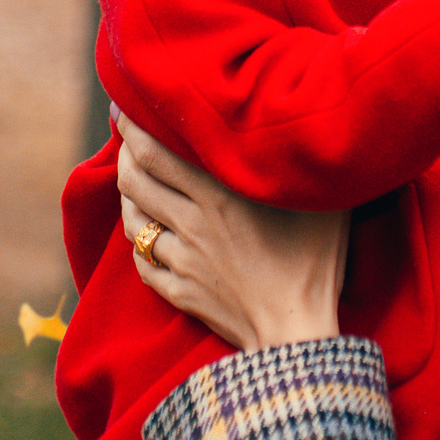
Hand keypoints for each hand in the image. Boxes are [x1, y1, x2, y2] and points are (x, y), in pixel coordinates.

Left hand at [114, 109, 347, 351]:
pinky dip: (140, 245)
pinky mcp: (180, 292)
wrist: (296, 332)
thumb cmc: (317, 261)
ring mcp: (182, 259)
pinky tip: (147, 235)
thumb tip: (299, 125)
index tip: (122, 106)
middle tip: (126, 137)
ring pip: (133, 221)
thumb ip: (296, 162)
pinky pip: (143, 264)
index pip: (153, 150)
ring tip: (132, 182)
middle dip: (123, 153)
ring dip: (127, 198)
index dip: (130, 126)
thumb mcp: (317, 200)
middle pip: (134, 179)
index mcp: (217, 193)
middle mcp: (191, 222)